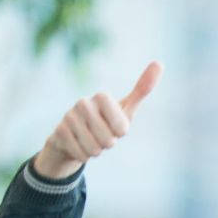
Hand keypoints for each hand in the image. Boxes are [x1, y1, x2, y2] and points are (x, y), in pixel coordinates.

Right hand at [31, 61, 160, 180]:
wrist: (75, 135)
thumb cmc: (107, 121)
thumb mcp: (126, 108)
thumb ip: (142, 89)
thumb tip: (159, 63)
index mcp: (102, 97)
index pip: (121, 127)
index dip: (121, 132)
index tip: (117, 127)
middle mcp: (83, 103)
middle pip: (108, 140)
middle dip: (109, 143)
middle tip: (103, 134)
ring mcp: (68, 116)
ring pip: (94, 148)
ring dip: (96, 150)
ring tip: (91, 139)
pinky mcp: (58, 131)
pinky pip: (81, 154)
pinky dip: (84, 155)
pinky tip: (79, 144)